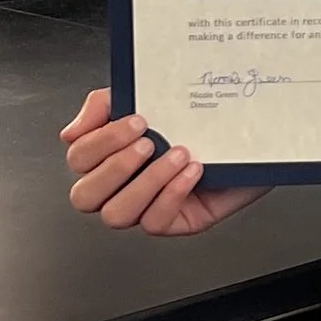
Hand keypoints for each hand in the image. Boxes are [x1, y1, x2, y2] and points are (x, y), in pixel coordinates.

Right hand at [63, 87, 265, 237]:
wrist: (250, 132)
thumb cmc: (198, 118)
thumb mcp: (148, 97)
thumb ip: (104, 105)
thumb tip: (71, 131)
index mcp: (110, 154)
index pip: (78, 158)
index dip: (99, 142)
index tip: (135, 119)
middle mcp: (122, 185)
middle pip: (84, 196)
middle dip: (115, 167)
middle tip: (149, 141)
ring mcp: (146, 206)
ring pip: (116, 214)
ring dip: (145, 182)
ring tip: (176, 154)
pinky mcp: (176, 221)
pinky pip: (156, 222)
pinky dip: (172, 194)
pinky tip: (193, 171)